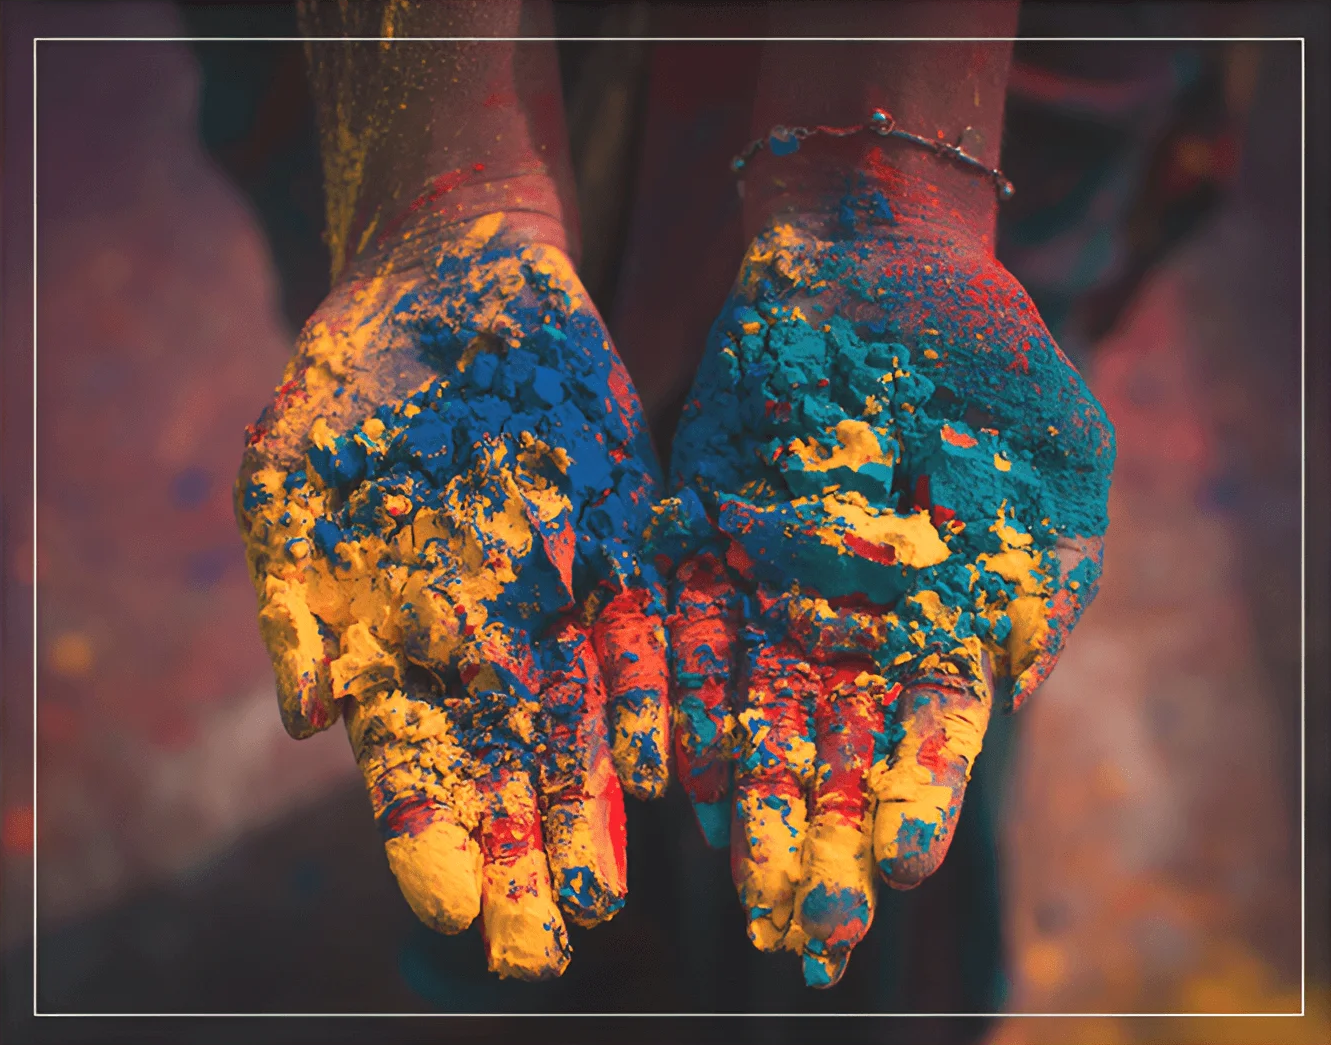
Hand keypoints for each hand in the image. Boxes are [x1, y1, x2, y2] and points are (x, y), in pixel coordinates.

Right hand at [236, 214, 669, 979]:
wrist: (451, 283)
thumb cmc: (351, 379)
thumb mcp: (292, 474)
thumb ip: (295, 598)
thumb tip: (306, 717)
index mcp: (394, 639)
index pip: (413, 765)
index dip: (430, 840)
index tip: (455, 913)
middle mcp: (482, 639)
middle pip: (503, 770)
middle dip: (520, 859)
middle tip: (540, 951)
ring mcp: (559, 598)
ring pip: (578, 722)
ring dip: (589, 805)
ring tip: (602, 892)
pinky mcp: (626, 543)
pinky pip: (647, 632)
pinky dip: (650, 695)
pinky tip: (660, 763)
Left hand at [655, 176, 1114, 986]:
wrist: (875, 266)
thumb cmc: (987, 356)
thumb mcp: (1054, 457)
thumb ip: (1042, 572)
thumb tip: (1017, 687)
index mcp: (939, 621)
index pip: (928, 732)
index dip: (916, 797)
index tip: (902, 868)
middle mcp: (846, 625)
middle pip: (831, 746)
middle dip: (822, 834)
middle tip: (806, 925)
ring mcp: (767, 588)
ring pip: (746, 708)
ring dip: (740, 792)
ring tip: (726, 873)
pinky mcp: (697, 542)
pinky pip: (676, 628)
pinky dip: (668, 691)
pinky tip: (658, 760)